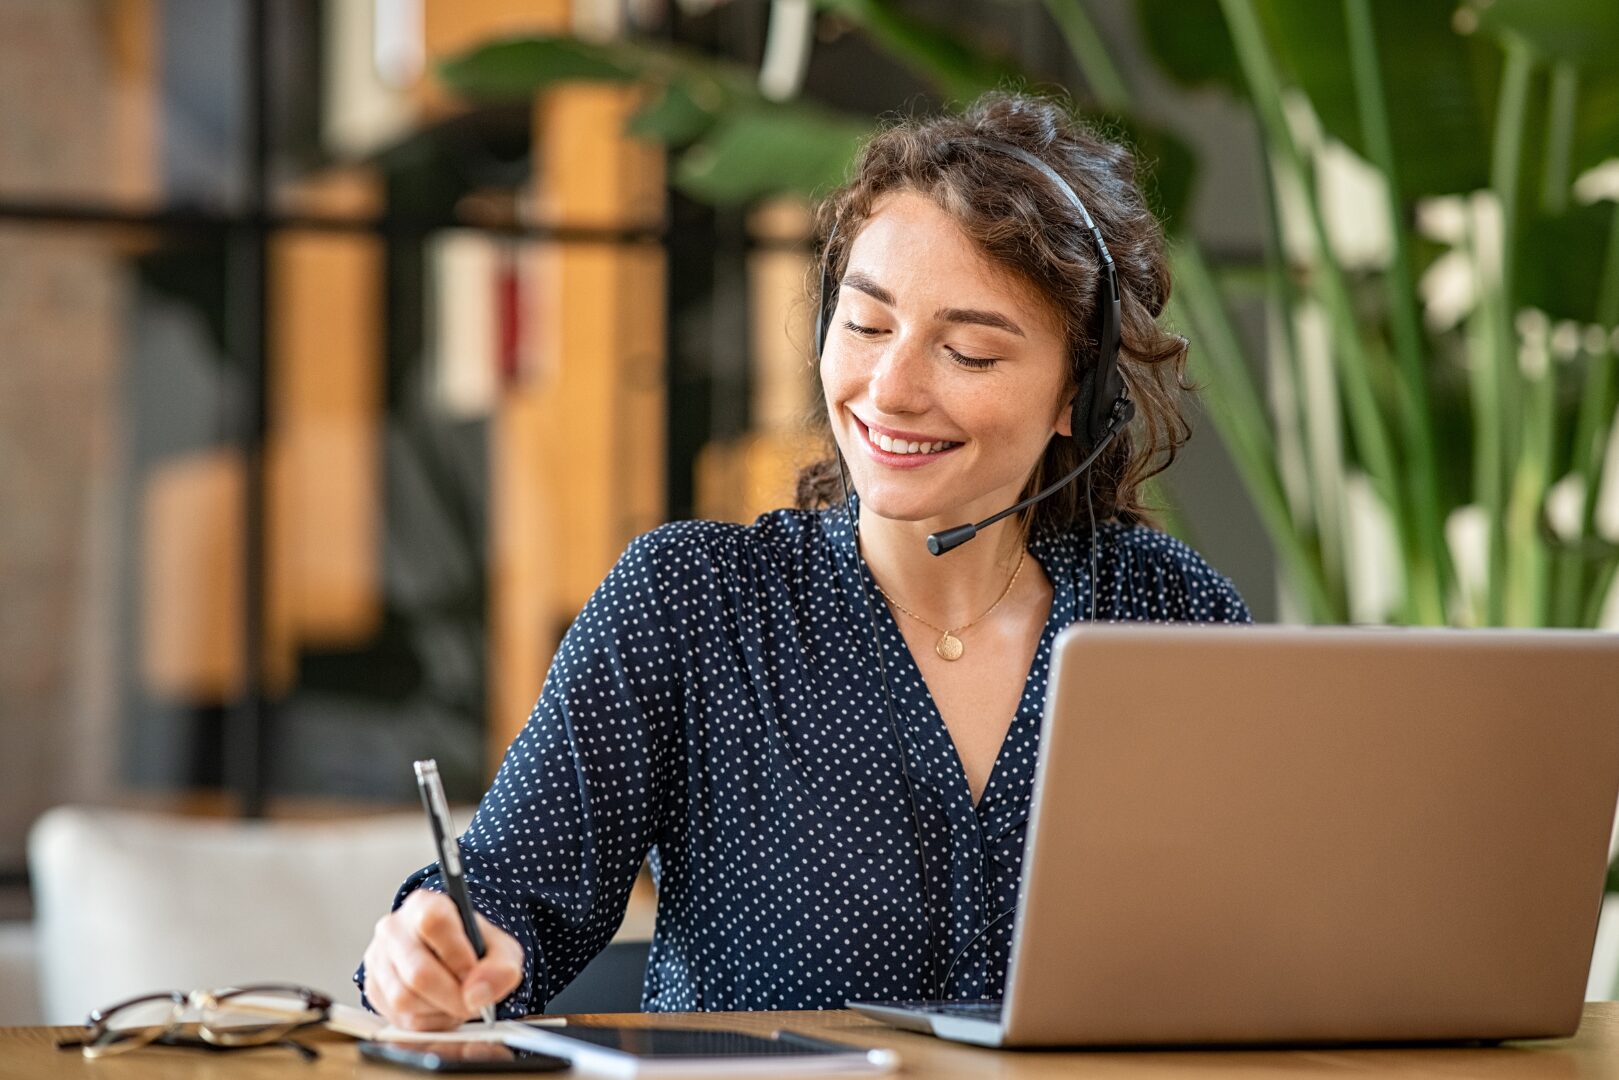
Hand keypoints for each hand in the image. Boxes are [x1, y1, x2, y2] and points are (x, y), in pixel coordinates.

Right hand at [362, 890, 524, 1030]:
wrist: (451, 957)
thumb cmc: (473, 948)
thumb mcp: (500, 949)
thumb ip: (501, 966)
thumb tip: (479, 993)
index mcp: (425, 905)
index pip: (433, 923)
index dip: (457, 955)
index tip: (474, 973)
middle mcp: (394, 928)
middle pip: (417, 971)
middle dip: (452, 996)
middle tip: (472, 1002)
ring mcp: (379, 959)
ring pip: (404, 999)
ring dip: (439, 1011)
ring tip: (457, 1002)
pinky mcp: (373, 989)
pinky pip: (399, 1018)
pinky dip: (427, 1022)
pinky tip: (441, 1009)